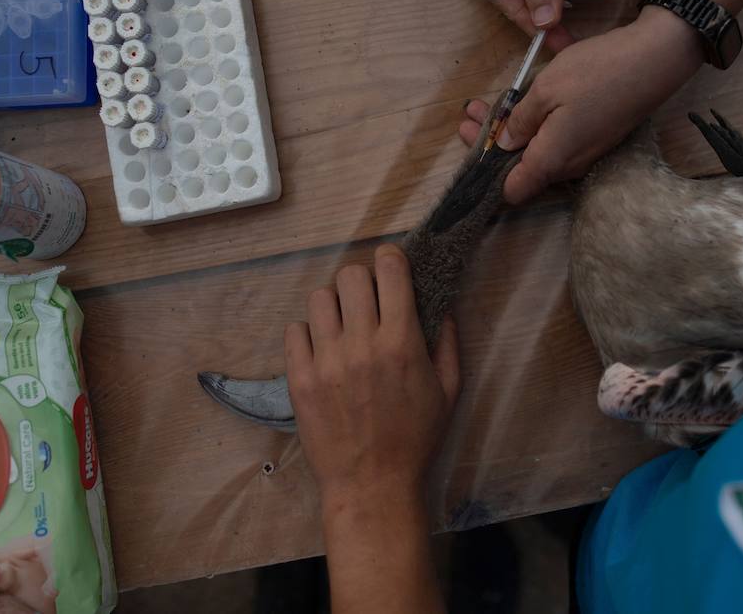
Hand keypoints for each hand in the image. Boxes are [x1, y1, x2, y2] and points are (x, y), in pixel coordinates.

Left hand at [285, 245, 460, 503]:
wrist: (371, 483)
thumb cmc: (416, 438)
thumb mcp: (448, 390)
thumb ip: (447, 343)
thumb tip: (443, 305)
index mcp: (401, 343)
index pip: (389, 271)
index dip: (391, 259)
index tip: (391, 266)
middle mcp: (362, 345)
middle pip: (351, 275)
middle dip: (362, 280)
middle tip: (367, 300)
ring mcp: (326, 361)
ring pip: (319, 297)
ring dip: (334, 304)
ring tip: (341, 324)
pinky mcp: (299, 379)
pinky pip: (294, 330)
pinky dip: (308, 333)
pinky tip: (322, 349)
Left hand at [459, 6, 703, 202]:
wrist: (657, 59)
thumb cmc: (598, 72)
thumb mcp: (547, 88)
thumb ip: (521, 121)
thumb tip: (504, 144)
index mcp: (553, 160)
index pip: (513, 191)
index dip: (486, 173)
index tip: (470, 143)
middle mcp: (571, 166)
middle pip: (523, 168)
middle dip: (492, 143)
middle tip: (469, 115)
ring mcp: (588, 153)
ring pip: (541, 151)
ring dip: (513, 130)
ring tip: (488, 103)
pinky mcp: (599, 137)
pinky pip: (560, 140)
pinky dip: (538, 124)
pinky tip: (525, 101)